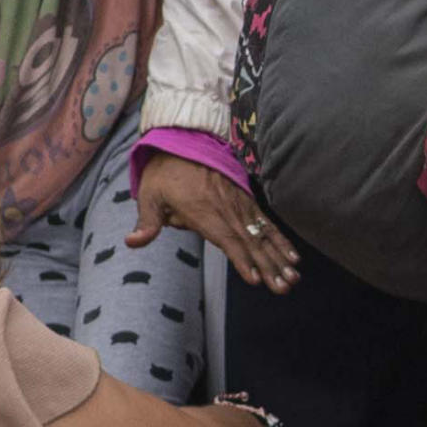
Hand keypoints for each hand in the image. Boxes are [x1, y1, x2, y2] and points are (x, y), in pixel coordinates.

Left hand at [129, 153, 297, 292]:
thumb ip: (147, 222)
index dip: (242, 260)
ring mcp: (240, 205)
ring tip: (294, 277)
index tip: (255, 279)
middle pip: (251, 242)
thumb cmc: (164, 172)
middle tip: (284, 287)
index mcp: (204, 212)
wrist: (184, 139)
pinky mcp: (246, 201)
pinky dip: (281, 240)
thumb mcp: (149, 195)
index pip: (227, 240)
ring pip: (263, 235)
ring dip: (280, 257)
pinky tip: (293, 255)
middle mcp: (227, 209)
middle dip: (269, 266)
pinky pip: (267, 223)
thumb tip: (132, 242)